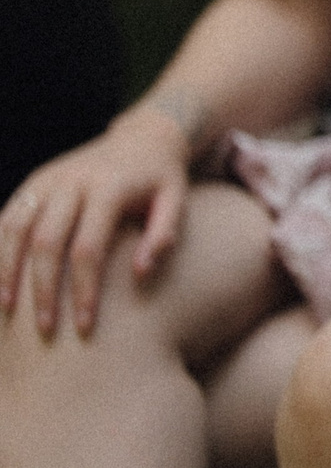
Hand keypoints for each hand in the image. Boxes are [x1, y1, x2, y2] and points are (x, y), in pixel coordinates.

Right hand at [0, 104, 193, 336]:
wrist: (144, 136)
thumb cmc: (162, 180)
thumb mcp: (176, 201)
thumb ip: (163, 235)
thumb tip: (140, 274)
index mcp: (109, 188)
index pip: (89, 247)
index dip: (85, 289)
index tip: (86, 326)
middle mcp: (73, 181)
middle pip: (46, 241)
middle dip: (42, 289)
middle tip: (44, 331)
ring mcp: (49, 179)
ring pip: (15, 228)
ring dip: (6, 271)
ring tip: (6, 312)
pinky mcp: (35, 181)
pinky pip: (7, 217)